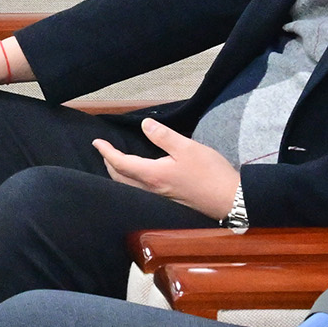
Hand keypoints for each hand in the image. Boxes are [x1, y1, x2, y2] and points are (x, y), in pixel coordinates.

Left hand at [94, 117, 241, 218]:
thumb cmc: (211, 173)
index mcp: (153, 175)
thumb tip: (145, 124)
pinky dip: (131, 180)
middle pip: (120, 178)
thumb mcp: (187, 148)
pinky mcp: (168, 201)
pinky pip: (140, 190)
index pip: (120, 163)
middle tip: (104, 150)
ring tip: (117, 160)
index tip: (96, 142)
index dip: (106, 152)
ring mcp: (159, 198)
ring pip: (129, 186)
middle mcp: (151, 189)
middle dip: (109, 163)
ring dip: (118, 173)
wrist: (231, 200)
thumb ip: (164, 136)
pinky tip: (139, 174)